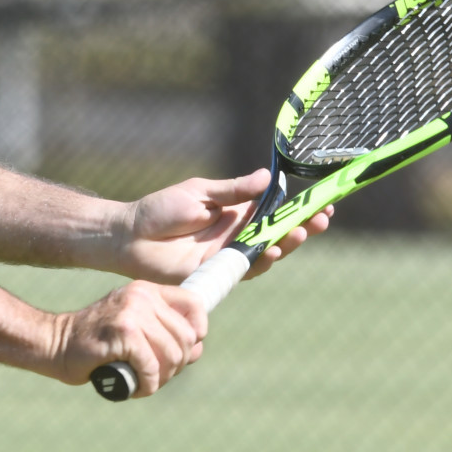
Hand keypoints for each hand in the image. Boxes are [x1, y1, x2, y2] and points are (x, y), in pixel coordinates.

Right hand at [48, 279, 207, 396]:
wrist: (56, 344)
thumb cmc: (97, 342)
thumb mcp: (134, 328)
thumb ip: (166, 334)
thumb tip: (198, 350)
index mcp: (146, 290)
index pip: (194, 305)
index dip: (197, 333)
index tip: (183, 352)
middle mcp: (142, 296)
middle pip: (187, 338)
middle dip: (175, 365)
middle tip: (153, 374)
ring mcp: (132, 312)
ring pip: (173, 355)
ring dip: (161, 378)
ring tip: (142, 381)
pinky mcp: (123, 333)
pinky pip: (152, 368)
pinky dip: (147, 386)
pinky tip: (134, 387)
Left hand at [102, 169, 330, 284]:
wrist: (129, 236)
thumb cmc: (160, 209)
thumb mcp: (200, 193)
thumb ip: (234, 191)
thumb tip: (267, 179)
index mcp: (235, 211)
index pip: (274, 210)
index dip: (298, 208)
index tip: (322, 202)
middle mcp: (237, 234)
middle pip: (277, 232)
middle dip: (302, 226)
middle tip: (322, 219)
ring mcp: (229, 254)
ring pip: (267, 252)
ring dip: (286, 243)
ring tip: (301, 232)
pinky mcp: (218, 272)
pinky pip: (246, 269)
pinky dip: (261, 260)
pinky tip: (273, 250)